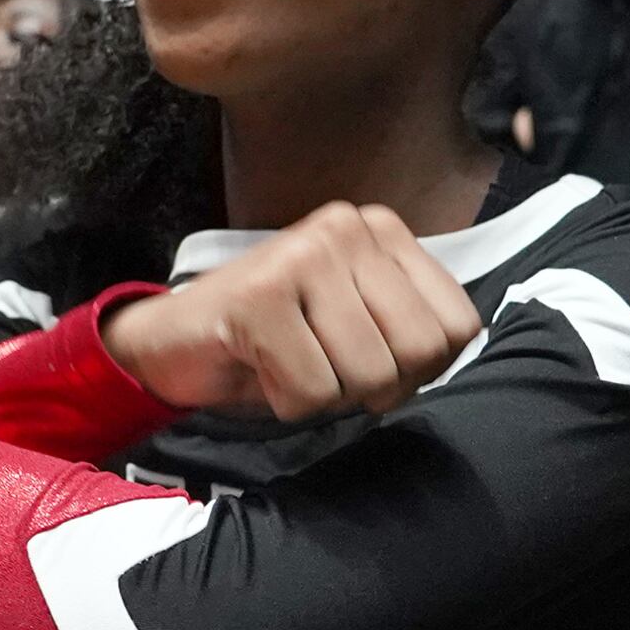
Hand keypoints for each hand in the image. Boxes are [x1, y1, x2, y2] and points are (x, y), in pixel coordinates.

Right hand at [99, 201, 479, 421]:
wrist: (173, 342)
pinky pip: (312, 390)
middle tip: (326, 368)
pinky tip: (260, 368)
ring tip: (289, 362)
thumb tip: (456, 355)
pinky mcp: (260, 296)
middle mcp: (346, 228)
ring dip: (326, 395)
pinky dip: (287, 401)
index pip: (457, 326)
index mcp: (381, 230)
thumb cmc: (274, 341)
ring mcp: (302, 256)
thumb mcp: (360, 323)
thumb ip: (412, 329)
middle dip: (375, 386)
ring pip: (367, 375)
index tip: (371, 360)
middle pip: (418, 352)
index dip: (421, 369)